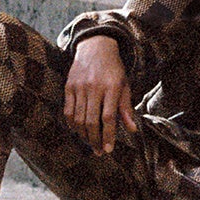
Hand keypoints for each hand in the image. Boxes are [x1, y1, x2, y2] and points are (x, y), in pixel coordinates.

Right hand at [63, 35, 137, 152]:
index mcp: (112, 88)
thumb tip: (132, 130)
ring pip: (78, 118)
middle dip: (95, 140)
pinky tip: (78, 131)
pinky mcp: (68, 86)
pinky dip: (72, 125)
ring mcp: (79, 87)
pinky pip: (67, 111)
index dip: (108, 136)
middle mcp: (94, 88)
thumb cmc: (114, 69)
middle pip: (91, 121)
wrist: (96, 47)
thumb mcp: (125, 86)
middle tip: (99, 152)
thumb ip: (126, 108)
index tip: (108, 150)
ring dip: (83, 135)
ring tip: (90, 143)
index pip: (108, 117)